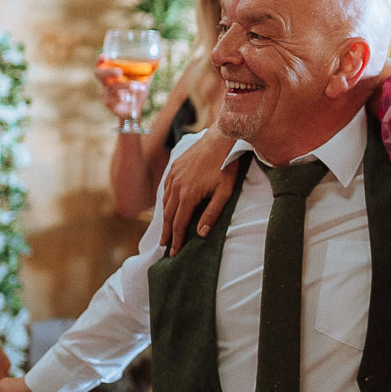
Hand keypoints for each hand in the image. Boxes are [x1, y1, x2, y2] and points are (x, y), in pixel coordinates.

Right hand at [95, 59, 148, 121]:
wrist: (136, 111)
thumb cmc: (136, 92)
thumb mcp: (144, 79)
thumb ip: (150, 69)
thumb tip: (160, 56)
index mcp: (111, 74)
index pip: (101, 65)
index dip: (100, 60)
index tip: (105, 56)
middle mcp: (106, 82)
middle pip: (99, 74)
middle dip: (108, 71)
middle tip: (119, 71)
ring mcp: (106, 93)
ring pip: (112, 87)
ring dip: (126, 85)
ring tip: (138, 85)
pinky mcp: (109, 103)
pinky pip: (114, 99)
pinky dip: (126, 97)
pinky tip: (134, 96)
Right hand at [159, 131, 237, 253]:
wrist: (220, 139)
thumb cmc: (226, 166)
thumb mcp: (224, 192)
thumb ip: (212, 213)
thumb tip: (200, 233)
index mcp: (188, 195)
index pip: (179, 223)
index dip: (176, 239)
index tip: (173, 253)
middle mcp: (176, 186)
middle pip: (168, 215)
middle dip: (166, 233)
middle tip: (164, 247)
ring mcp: (173, 176)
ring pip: (165, 202)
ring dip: (164, 218)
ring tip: (165, 230)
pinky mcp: (174, 167)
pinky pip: (166, 188)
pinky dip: (165, 201)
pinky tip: (167, 206)